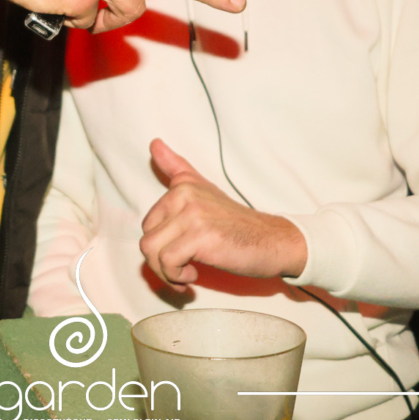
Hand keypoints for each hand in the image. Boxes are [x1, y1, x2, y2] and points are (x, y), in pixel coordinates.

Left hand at [139, 139, 306, 290]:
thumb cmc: (236, 223)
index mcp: (182, 185)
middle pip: (146, 239)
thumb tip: (154, 142)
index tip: (178, 255)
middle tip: (182, 270)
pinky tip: (194, 276)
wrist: (272, 241)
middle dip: (160, 263)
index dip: (160, 246)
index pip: (148, 224)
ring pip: (151, 250)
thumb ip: (177, 168)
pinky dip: (176, 277)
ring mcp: (192, 214)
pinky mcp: (200, 236)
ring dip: (166, 273)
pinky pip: (167, 262)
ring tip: (187, 274)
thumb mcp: (204, 189)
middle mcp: (184, 194)